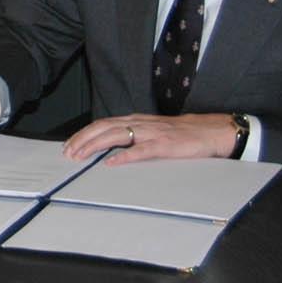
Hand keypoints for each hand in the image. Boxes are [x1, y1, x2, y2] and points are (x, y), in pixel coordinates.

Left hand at [63, 112, 237, 163]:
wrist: (213, 131)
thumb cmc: (182, 134)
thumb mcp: (153, 131)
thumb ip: (134, 136)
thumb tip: (111, 148)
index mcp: (136, 120)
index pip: (103, 124)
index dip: (84, 134)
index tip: (69, 146)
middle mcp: (141, 123)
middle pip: (104, 127)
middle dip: (83, 140)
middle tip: (68, 153)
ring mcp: (153, 133)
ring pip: (117, 135)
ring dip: (95, 145)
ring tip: (81, 156)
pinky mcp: (166, 145)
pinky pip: (142, 150)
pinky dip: (125, 155)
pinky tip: (112, 162)